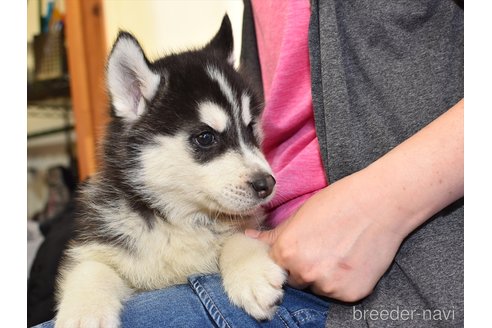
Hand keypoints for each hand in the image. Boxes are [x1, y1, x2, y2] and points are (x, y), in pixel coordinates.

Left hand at [247, 99, 463, 301]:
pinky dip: (346, 281)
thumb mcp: (301, 214)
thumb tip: (248, 237)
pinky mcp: (352, 293)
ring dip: (326, 276)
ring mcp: (329, 285)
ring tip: (342, 250)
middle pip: (297, 279)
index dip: (290, 255)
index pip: (276, 266)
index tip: (305, 245)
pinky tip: (354, 259)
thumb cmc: (339, 202)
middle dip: (306, 267)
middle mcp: (304, 272)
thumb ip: (274, 233)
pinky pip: (341, 292)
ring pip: (319, 287)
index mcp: (286, 251)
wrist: (380, 202)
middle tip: (326, 246)